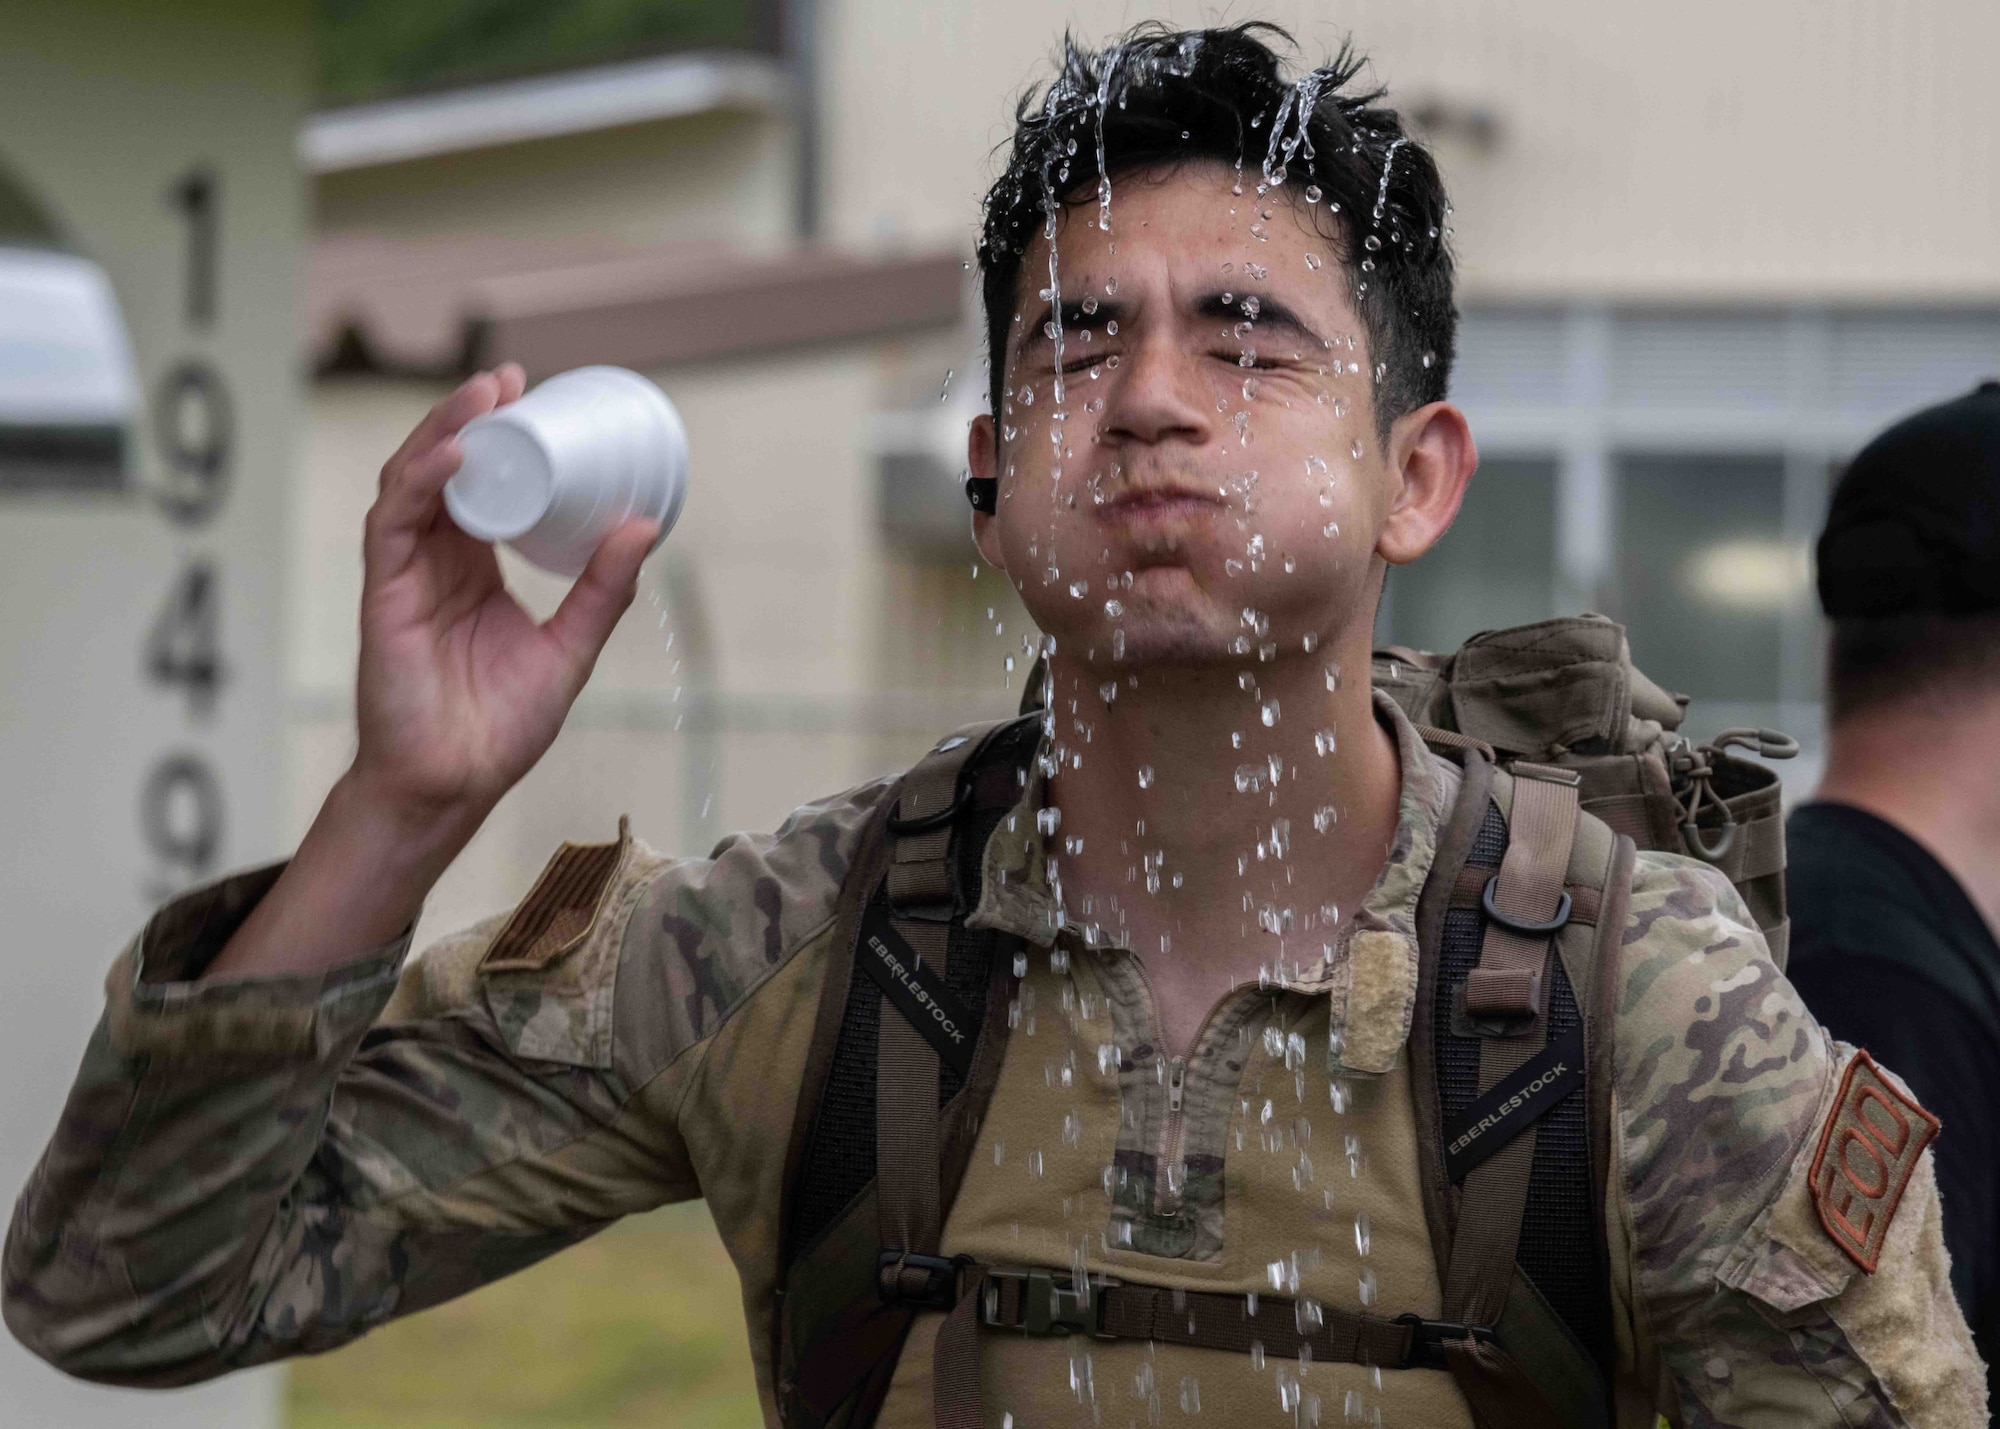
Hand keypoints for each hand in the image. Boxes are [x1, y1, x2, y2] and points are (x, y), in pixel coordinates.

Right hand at [352, 366, 658, 823]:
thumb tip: (644, 526)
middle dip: (471, 417)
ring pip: (413, 480)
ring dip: (445, 431)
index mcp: (472, 567)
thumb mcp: (570, 647)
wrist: (453, 784)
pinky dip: (421, 481)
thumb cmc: (499, 727)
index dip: (499, 437)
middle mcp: (435, 560)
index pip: (481, 484)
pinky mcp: (385, 592)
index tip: (531, 396)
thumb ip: (602, 590)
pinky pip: (394, 522)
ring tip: (486, 396)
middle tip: (510, 379)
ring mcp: (406, 572)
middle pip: (443, 468)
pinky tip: (454, 454)